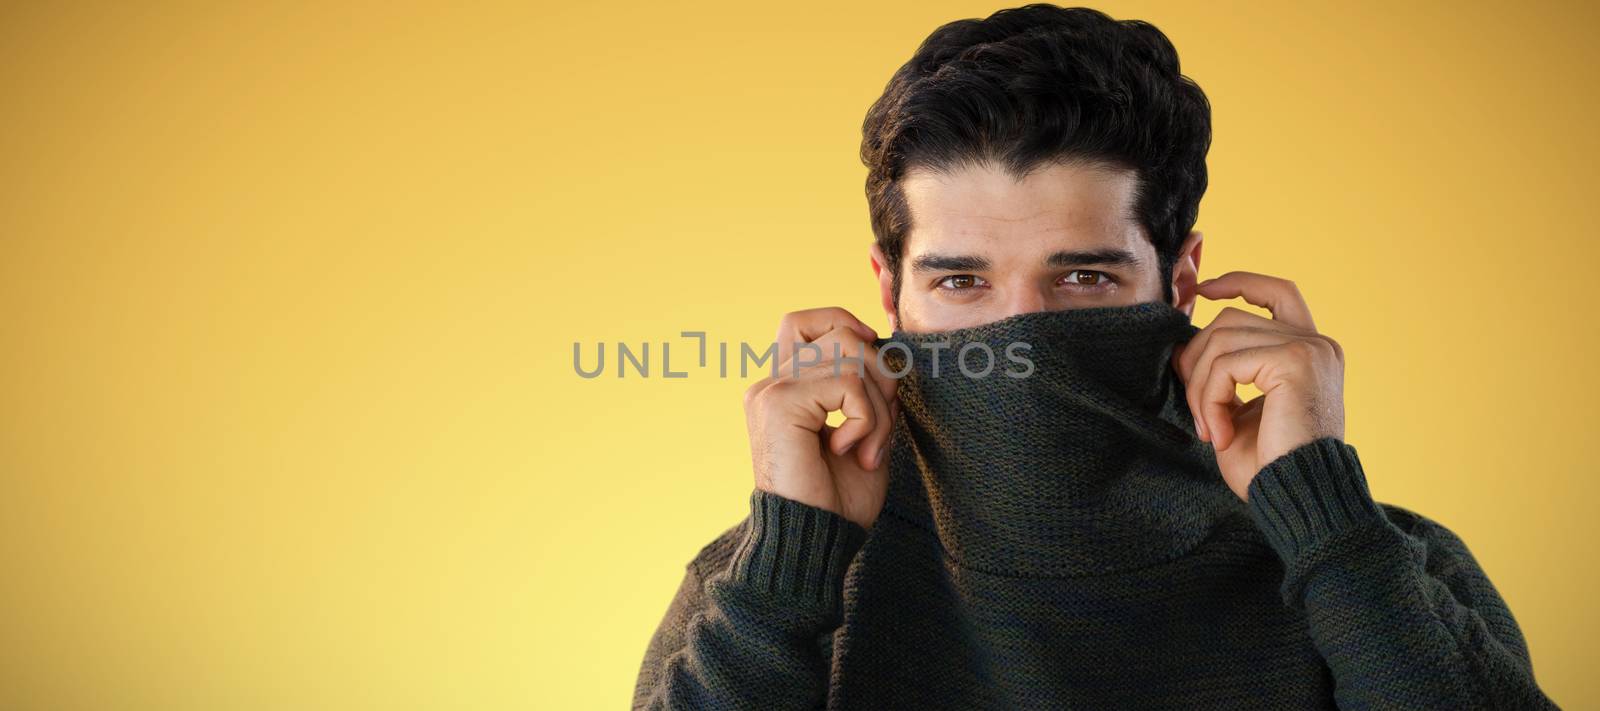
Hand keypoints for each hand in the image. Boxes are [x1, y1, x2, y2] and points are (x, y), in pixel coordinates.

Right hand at [743, 307, 898, 528]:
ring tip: (867, 448)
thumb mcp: (863, 433)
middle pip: (842, 333)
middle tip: (878, 432)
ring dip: (877, 405)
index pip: (803, 321)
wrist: (812, 543)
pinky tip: (850, 450)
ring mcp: (771, 389)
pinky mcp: (779, 402)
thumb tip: (890, 352)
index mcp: (783, 388)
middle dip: (881, 378)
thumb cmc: (836, 499)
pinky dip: (866, 418)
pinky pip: (847, 382)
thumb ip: (867, 391)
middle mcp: (771, 382)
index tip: (869, 366)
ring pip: (851, 354)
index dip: (843, 325)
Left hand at [1172, 272, 1345, 500]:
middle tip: (1197, 412)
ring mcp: (1308, 348)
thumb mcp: (1240, 409)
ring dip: (1201, 389)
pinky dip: (1210, 400)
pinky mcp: (1295, 361)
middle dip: (1197, 360)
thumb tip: (1184, 346)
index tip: (1202, 290)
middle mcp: (1316, 343)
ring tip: (1209, 429)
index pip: (1278, 293)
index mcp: (1309, 351)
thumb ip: (1226, 372)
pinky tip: (1218, 436)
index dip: (1239, 283)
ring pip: (1220, 341)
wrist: (1299, 497)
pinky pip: (1226, 365)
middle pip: (1230, 320)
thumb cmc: (1270, 465)